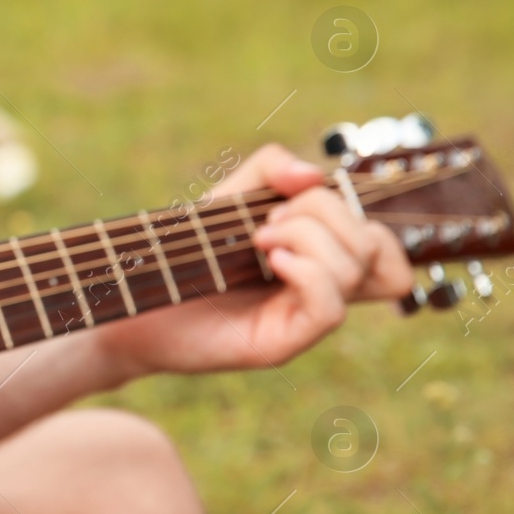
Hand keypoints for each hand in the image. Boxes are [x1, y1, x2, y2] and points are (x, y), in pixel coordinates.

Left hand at [97, 144, 413, 379]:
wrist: (133, 299)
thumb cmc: (182, 253)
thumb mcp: (227, 196)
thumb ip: (270, 170)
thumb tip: (313, 175)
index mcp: (319, 259)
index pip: (381, 239)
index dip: (349, 208)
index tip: (285, 202)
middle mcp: (321, 291)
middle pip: (377, 246)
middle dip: (325, 214)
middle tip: (266, 221)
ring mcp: (303, 319)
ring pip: (359, 271)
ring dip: (310, 237)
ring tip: (259, 240)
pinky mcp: (280, 343)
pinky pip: (330, 308)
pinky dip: (307, 272)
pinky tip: (269, 261)